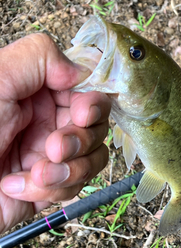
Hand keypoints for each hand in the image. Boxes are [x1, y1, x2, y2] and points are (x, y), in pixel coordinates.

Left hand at [0, 33, 111, 232]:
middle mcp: (47, 123)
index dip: (93, 103)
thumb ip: (37, 57)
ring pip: (94, 158)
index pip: (86, 92)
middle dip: (81, 139)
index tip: (82, 114)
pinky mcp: (50, 188)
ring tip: (36, 174)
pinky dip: (49, 190)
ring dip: (69, 169)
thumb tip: (78, 71)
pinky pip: (74, 187)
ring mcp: (51, 157)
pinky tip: (15, 186)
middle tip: (54, 148)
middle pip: (97, 126)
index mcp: (35, 95)